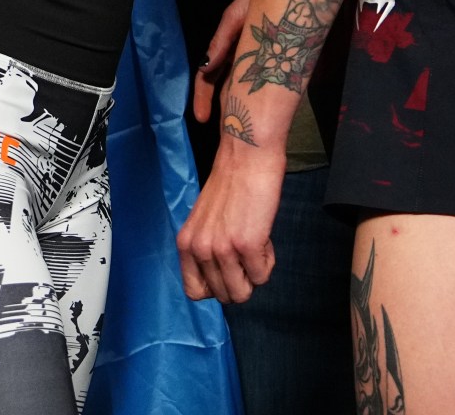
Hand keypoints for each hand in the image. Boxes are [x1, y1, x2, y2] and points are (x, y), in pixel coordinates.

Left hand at [176, 139, 285, 303]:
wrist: (247, 158)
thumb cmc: (231, 186)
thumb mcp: (204, 222)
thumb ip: (205, 250)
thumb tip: (220, 280)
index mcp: (186, 244)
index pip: (194, 291)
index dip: (216, 287)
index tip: (228, 272)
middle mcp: (200, 249)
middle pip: (223, 296)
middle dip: (241, 280)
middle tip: (246, 253)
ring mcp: (223, 249)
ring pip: (243, 293)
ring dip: (255, 274)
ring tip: (255, 247)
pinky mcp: (247, 245)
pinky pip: (262, 276)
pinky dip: (268, 262)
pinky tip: (264, 239)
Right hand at [192, 0, 254, 124]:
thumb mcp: (237, 16)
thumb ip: (221, 39)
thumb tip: (205, 66)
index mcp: (226, 46)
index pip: (207, 76)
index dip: (202, 97)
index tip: (202, 119)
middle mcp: (239, 54)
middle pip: (223, 85)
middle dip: (220, 108)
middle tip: (222, 132)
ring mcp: (257, 57)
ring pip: (242, 84)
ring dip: (238, 104)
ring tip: (240, 126)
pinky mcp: (277, 58)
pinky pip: (266, 79)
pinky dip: (261, 95)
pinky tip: (264, 110)